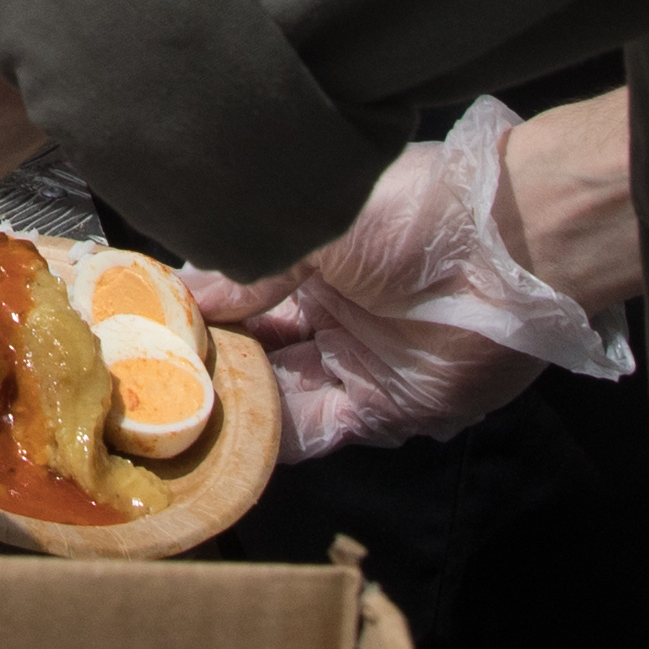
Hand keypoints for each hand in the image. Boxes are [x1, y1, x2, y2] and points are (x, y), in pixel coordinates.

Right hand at [191, 95, 637, 459]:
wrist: (505, 250)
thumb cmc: (412, 211)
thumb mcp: (313, 227)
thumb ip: (250, 271)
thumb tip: (186, 296)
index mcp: (314, 259)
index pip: (239, 292)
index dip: (195, 312)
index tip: (144, 328)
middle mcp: (331, 312)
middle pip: (253, 348)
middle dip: (204, 364)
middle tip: (147, 380)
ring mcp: (355, 361)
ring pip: (276, 392)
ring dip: (230, 403)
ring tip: (171, 410)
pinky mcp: (383, 407)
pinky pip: (315, 429)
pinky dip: (271, 437)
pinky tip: (224, 432)